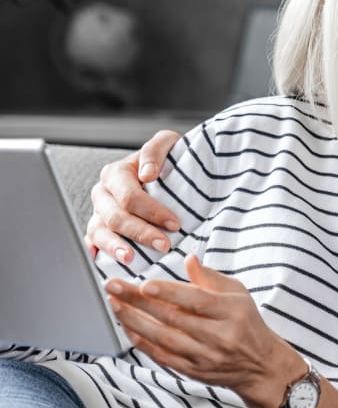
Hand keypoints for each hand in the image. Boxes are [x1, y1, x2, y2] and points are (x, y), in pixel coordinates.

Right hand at [86, 130, 181, 262]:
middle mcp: (103, 194)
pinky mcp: (99, 230)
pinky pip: (92, 243)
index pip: (129, 196)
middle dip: (140, 232)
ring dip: (116, 247)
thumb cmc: (167, 160)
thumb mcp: (167, 144)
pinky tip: (100, 262)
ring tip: (131, 259)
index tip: (175, 224)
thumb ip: (155, 150)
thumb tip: (147, 173)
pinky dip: (96, 252)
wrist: (166, 172)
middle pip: (115, 217)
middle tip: (164, 245)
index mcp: (115, 173)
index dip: (152, 211)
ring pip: (100, 232)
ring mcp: (98, 213)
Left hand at [105, 254, 304, 407]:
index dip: (170, 293)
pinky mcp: (193, 370)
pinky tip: (127, 328)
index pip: (196, 301)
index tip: (144, 284)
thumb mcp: (238, 293)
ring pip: (163, 338)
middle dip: (139, 302)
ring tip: (114, 305)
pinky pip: (162, 356)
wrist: (260, 365)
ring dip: (135, 321)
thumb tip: (188, 259)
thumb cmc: (246, 322)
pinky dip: (142, 342)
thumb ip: (210, 277)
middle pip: (173, 318)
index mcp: (231, 311)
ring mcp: (205, 356)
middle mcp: (219, 335)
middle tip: (113, 287)